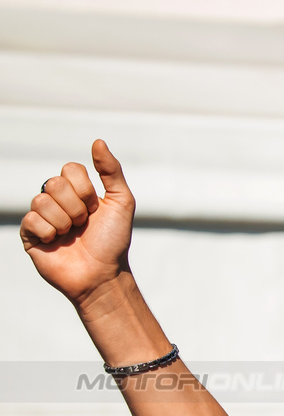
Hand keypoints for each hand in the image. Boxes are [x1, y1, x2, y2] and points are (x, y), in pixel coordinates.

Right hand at [20, 140, 135, 306]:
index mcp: (77, 191)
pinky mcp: (29, 234)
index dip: (84, 189)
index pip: (69, 169)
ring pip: (41, 201)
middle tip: (84, 224)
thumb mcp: (121, 202)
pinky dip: (50, 232)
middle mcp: (57, 200)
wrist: (103, 274)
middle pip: (53, 183)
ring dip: (64, 222)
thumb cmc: (113, 240)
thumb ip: (112, 171)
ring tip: (72, 235)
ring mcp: (41, 217)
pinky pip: (31, 220)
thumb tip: (97, 141)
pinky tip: (57, 243)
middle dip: (75, 207)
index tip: (95, 208)